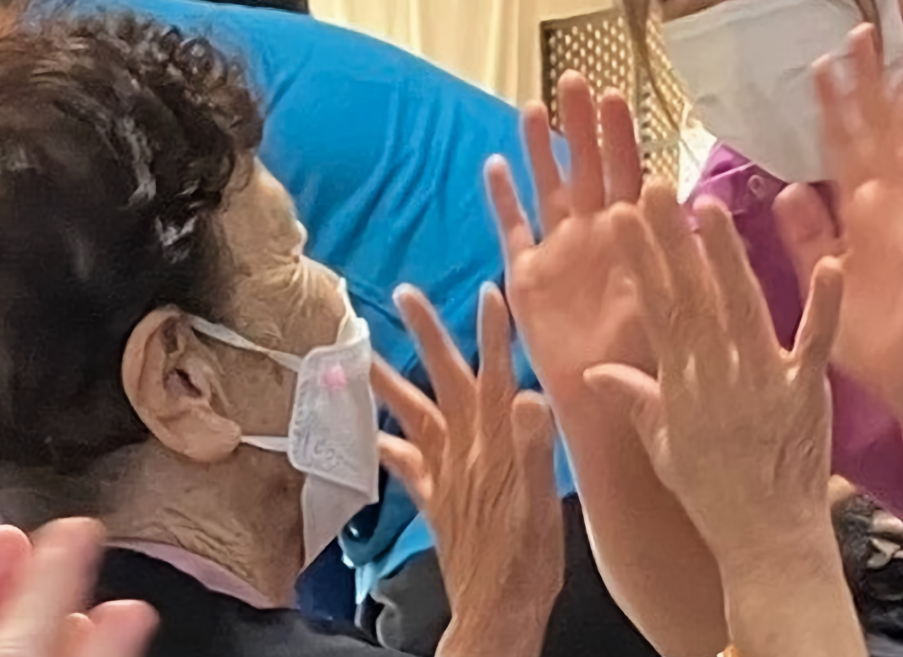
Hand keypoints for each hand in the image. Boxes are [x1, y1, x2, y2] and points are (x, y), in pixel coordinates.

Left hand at [372, 285, 563, 654]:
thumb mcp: (542, 501)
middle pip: (446, 380)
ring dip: (388, 380)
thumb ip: (534, 447)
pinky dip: (383, 444)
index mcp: (498, 443)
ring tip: (360, 352)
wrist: (499, 610)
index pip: (497, 375)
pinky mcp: (434, 500)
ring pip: (414, 413)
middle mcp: (467, 450)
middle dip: (428, 335)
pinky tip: (367, 430)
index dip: (493, 333)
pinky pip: (402, 465)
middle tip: (406, 293)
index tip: (489, 291)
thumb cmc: (529, 559)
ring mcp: (447, 473)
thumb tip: (529, 394)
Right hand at [488, 72, 653, 403]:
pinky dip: (502, 199)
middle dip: (580, 124)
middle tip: (575, 79)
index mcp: (637, 239)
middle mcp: (597, 236)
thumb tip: (696, 211)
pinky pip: (512, 229)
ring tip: (533, 105)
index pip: (629, 175)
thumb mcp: (677, 305)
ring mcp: (560, 252)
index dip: (622, 137)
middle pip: (587, 168)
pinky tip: (493, 164)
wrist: (612, 409)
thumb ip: (682, 260)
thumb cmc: (653, 362)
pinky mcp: (527, 278)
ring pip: (549, 188)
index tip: (619, 95)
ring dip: (540, 149)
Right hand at [584, 182, 845, 566]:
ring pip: (742, 307)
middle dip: (672, 241)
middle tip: (656, 189)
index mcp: (680, 384)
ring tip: (710, 207)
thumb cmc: (710, 492)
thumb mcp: (661, 445)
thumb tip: (593, 368)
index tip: (623, 218)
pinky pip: (817, 342)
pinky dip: (823, 305)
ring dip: (728, 256)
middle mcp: (716, 374)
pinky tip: (828, 264)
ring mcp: (763, 380)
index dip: (640, 261)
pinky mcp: (807, 392)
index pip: (654, 309)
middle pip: (691, 296)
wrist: (766, 538)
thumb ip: (633, 398)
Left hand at [780, 27, 902, 418]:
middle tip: (863, 27)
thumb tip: (786, 188)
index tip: (819, 63)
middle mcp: (888, 207)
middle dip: (872, 81)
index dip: (832, 107)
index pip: (840, 148)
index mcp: (857, 216)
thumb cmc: (866, 335)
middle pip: (878, 131)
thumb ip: (805, 234)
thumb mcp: (821, 277)